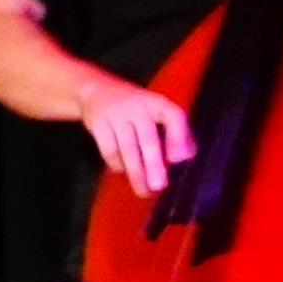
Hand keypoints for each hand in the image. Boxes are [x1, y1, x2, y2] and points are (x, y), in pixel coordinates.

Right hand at [80, 76, 198, 197]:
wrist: (95, 89)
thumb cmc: (134, 107)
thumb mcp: (156, 110)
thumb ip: (175, 131)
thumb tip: (187, 156)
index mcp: (157, 102)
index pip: (173, 115)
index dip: (178, 137)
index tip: (178, 160)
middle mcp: (137, 106)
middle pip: (148, 138)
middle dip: (154, 164)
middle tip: (159, 186)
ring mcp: (116, 114)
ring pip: (127, 148)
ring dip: (136, 172)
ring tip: (143, 191)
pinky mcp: (97, 123)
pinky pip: (109, 150)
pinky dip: (117, 165)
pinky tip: (123, 173)